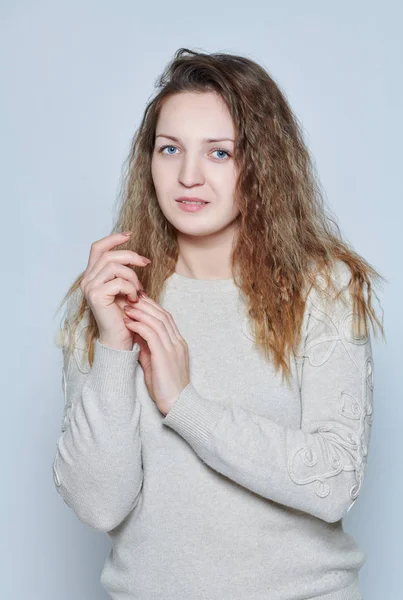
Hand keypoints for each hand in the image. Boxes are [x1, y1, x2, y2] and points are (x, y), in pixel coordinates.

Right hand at [79, 232, 150, 349]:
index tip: (130, 235)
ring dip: (132, 276)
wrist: (119, 339)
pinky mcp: (96, 295)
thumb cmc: (124, 315)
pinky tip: (134, 299)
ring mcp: (90, 287)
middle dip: (131, 256)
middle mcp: (87, 280)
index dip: (113, 238)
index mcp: (92, 275)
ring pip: (114, 265)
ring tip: (138, 290)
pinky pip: (118, 281)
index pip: (98, 248)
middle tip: (146, 263)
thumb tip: (136, 256)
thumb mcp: (125, 289)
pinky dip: (131, 288)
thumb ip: (123, 272)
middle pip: (109, 254)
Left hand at [123, 292, 189, 415]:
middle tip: (129, 296)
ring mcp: (173, 348)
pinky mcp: (165, 356)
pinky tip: (128, 322)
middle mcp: (177, 342)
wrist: (177, 405)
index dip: (152, 306)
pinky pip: (151, 334)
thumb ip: (148, 348)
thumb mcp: (155, 363)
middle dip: (145, 304)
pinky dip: (139, 325)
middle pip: (162, 315)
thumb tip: (135, 334)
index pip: (166, 318)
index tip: (137, 300)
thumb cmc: (165, 388)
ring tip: (126, 306)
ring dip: (140, 312)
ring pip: (157, 321)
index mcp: (178, 343)